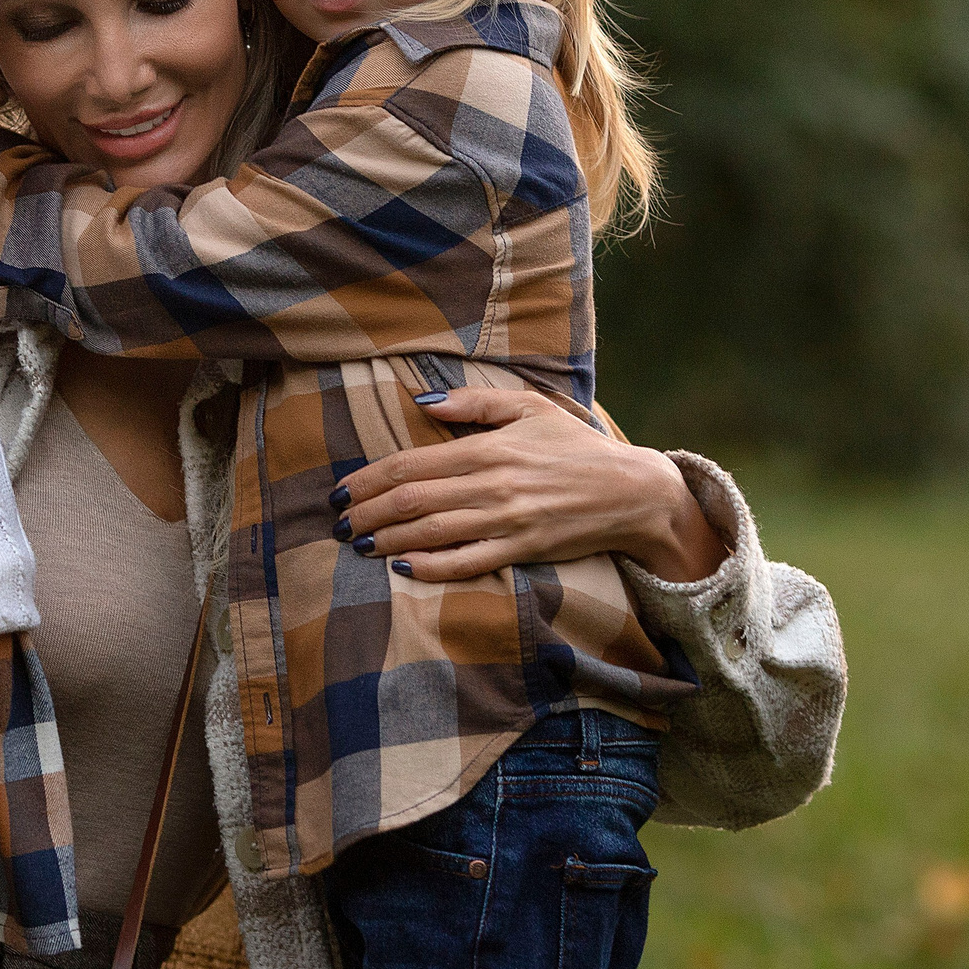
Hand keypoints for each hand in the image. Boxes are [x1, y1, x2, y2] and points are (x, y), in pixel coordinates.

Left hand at [331, 388, 728, 584]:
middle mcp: (491, 484)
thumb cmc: (575, 445)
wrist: (630, 491)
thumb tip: (423, 402)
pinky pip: (467, 563)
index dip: (368, 479)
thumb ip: (474, 402)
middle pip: (412, 500)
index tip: (341, 489)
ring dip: (388, 539)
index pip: (411, 464)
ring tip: (358, 544)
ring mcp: (506, 521)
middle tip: (338, 521)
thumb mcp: (529, 407)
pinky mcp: (521, 550)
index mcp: (487, 447)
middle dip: (367, 512)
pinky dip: (431, 567)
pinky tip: (403, 567)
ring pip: (432, 533)